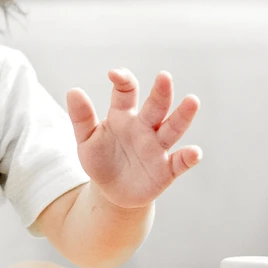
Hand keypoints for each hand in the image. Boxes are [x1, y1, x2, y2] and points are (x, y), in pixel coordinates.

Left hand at [66, 69, 200, 209]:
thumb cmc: (101, 160)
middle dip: (160, 92)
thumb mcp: (86, 140)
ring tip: (192, 101)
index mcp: (123, 116)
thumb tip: (73, 91)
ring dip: (182, 116)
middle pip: (155, 107)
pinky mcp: (167, 169)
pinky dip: (189, 157)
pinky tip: (195, 152)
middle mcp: (144, 127)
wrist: (112, 193)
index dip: (123, 81)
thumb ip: (81, 117)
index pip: (126, 92)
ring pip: (172, 129)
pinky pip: (180, 162)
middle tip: (164, 77)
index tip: (114, 75)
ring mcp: (157, 147)